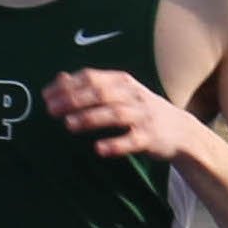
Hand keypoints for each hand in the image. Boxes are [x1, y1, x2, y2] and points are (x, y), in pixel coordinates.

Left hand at [44, 67, 194, 158]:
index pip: (92, 78)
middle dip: (74, 100)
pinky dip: (115, 144)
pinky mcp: (150, 138)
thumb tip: (60, 78)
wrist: (182, 132)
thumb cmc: (142, 111)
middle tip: (51, 110)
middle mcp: (133, 96)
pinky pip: (132, 140)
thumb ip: (93, 86)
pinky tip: (99, 149)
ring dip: (90, 118)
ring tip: (69, 125)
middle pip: (101, 94)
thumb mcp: (121, 92)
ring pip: (114, 114)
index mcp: (123, 82)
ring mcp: (143, 117)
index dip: (68, 86)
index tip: (46, 96)